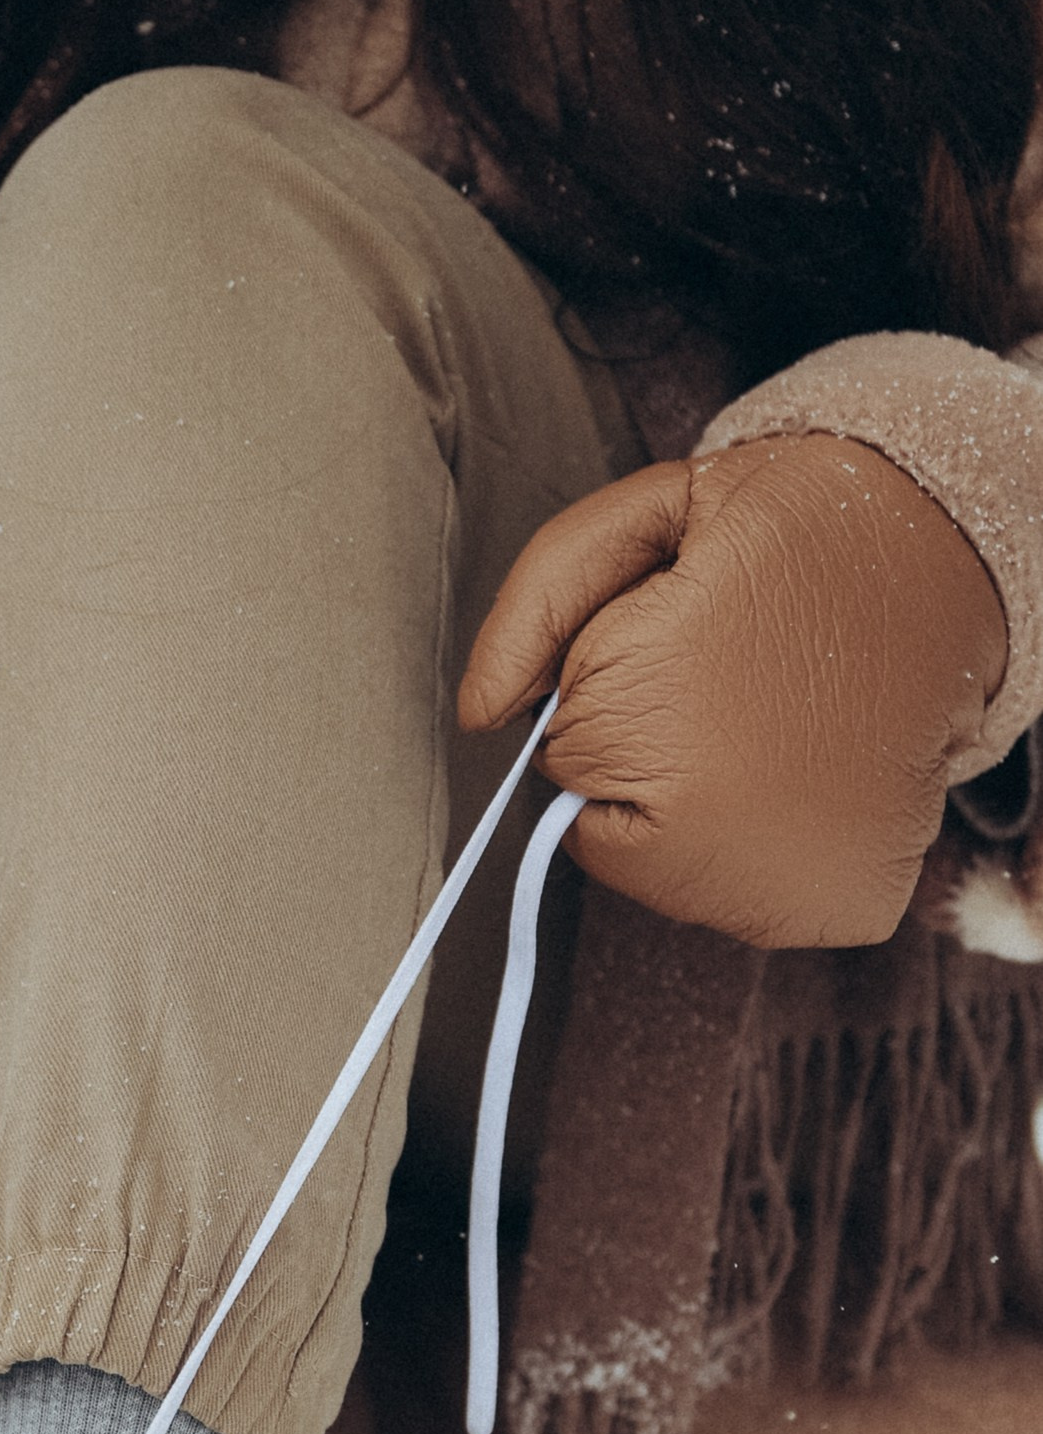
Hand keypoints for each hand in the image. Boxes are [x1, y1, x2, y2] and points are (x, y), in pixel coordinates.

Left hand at [458, 433, 1007, 946]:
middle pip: (600, 826)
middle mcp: (708, 837)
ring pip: (668, 873)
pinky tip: (805, 776)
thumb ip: (537, 603)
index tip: (678, 644)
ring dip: (694, 811)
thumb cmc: (790, 534)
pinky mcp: (835, 914)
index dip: (604, 694)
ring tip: (771, 730)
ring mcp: (778, 892)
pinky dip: (763, 850)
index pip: (556, 754)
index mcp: (648, 721)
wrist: (952, 557)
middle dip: (637, 758)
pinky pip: (747, 900)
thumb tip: (480, 716)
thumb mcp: (649, 518)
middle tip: (727, 688)